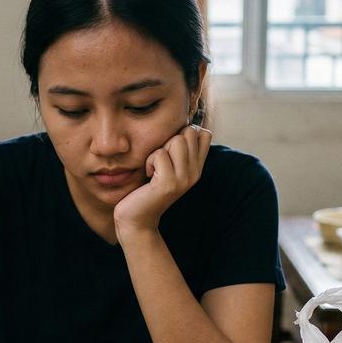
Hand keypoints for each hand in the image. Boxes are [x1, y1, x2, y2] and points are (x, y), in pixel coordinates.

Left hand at [113, 125, 211, 239]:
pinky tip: (148, 176)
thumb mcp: (167, 166)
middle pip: (189, 132)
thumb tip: (184, 123)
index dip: (186, 132)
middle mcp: (195, 173)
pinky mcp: (169, 184)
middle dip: (169, 140)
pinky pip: (159, 154)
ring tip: (155, 168)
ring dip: (159, 150)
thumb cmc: (147, 188)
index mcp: (197, 167)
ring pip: (176, 140)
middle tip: (160, 160)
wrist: (137, 219)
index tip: (171, 149)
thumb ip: (178, 149)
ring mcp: (184, 179)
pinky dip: (149, 161)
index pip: (204, 134)